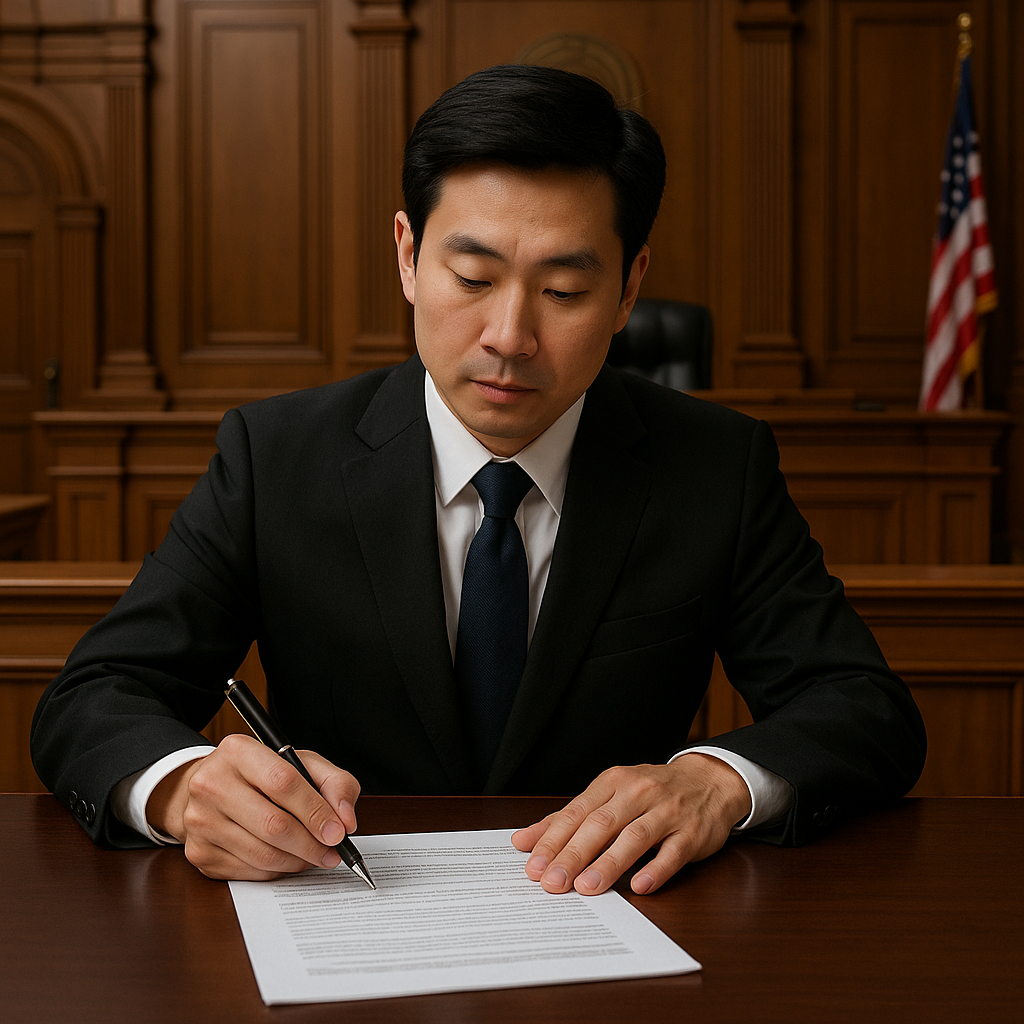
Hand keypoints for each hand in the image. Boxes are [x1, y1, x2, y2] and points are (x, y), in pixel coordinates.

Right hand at [147, 733, 360, 880]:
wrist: (211, 788)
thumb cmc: (261, 775)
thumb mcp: (302, 763)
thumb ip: (335, 783)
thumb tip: (346, 820)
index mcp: (238, 751)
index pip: (283, 783)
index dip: (315, 811)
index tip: (338, 831)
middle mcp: (212, 784)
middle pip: (272, 824)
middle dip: (311, 843)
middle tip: (332, 851)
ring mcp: (201, 821)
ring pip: (263, 854)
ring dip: (298, 860)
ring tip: (315, 855)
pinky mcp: (199, 852)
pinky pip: (250, 871)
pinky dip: (277, 870)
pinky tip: (288, 859)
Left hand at [511, 754, 751, 895]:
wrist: (710, 781)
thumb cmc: (651, 793)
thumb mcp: (610, 795)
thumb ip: (568, 819)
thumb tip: (524, 841)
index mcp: (614, 782)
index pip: (577, 812)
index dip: (554, 839)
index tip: (533, 865)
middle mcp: (639, 792)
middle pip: (601, 824)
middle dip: (573, 854)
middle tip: (552, 883)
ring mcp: (668, 812)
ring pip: (634, 837)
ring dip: (609, 863)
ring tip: (586, 887)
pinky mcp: (692, 833)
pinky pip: (673, 853)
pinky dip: (655, 869)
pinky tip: (639, 887)